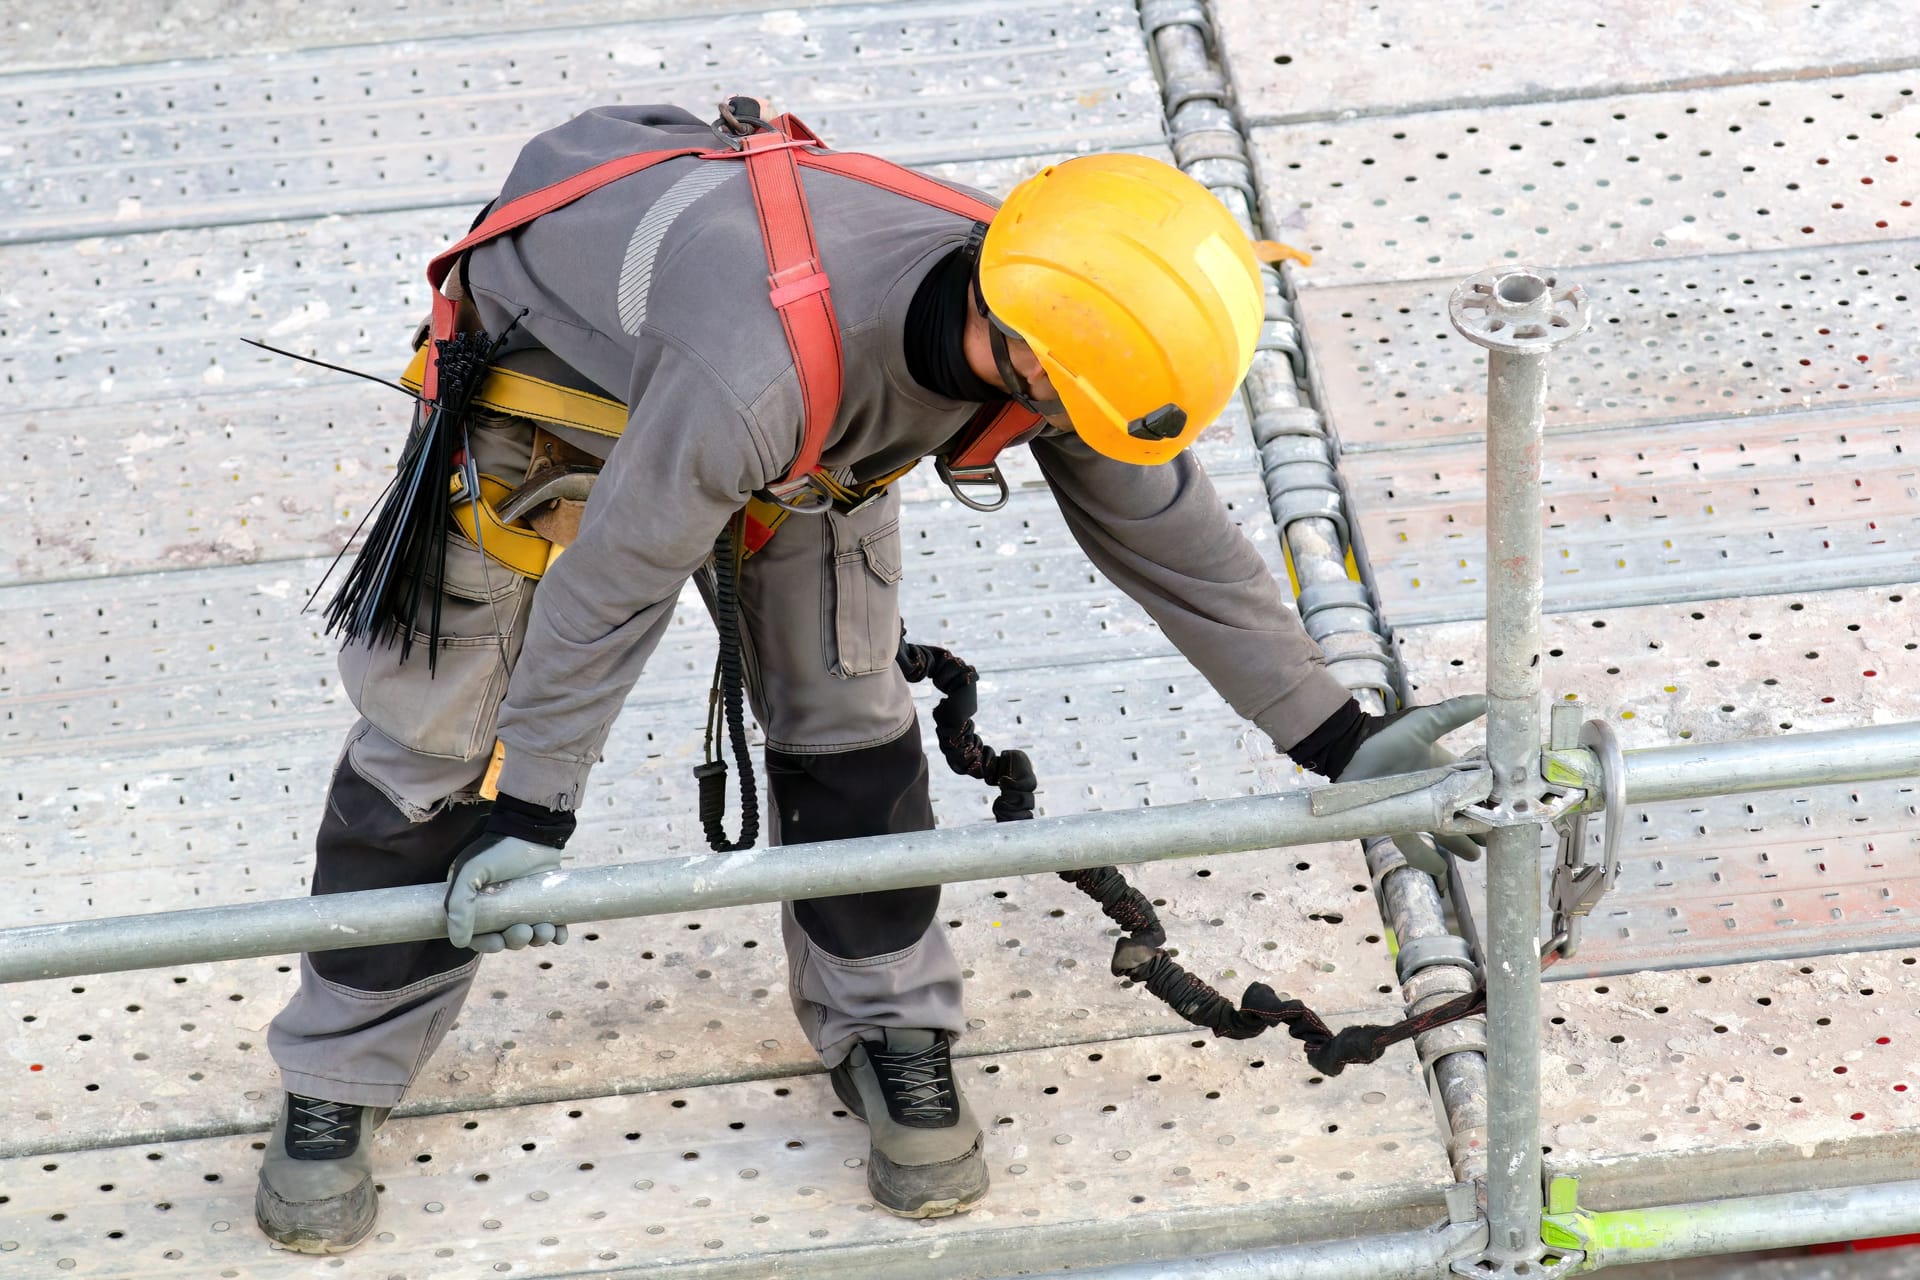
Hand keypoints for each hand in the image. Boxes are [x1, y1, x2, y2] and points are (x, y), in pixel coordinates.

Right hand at [444, 794, 574, 951]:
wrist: (534, 829)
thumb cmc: (499, 849)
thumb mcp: (471, 872)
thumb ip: (458, 904)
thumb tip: (458, 941)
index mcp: (479, 904)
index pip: (479, 934)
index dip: (486, 944)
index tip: (497, 944)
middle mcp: (502, 908)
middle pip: (507, 938)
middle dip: (516, 941)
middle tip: (524, 931)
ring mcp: (525, 905)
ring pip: (532, 935)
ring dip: (539, 939)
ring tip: (546, 930)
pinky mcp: (547, 902)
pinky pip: (555, 927)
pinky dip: (557, 935)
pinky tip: (560, 934)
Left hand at [1337, 695, 1487, 875]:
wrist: (1347, 747)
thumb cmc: (1385, 735)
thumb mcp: (1424, 723)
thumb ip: (1454, 713)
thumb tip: (1487, 700)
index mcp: (1444, 771)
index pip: (1475, 789)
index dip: (1492, 800)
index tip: (1511, 811)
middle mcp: (1432, 792)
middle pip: (1463, 815)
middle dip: (1480, 827)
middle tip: (1498, 840)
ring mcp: (1415, 809)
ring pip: (1443, 832)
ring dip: (1460, 844)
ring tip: (1476, 855)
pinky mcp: (1395, 822)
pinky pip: (1412, 846)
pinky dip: (1425, 858)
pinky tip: (1440, 869)